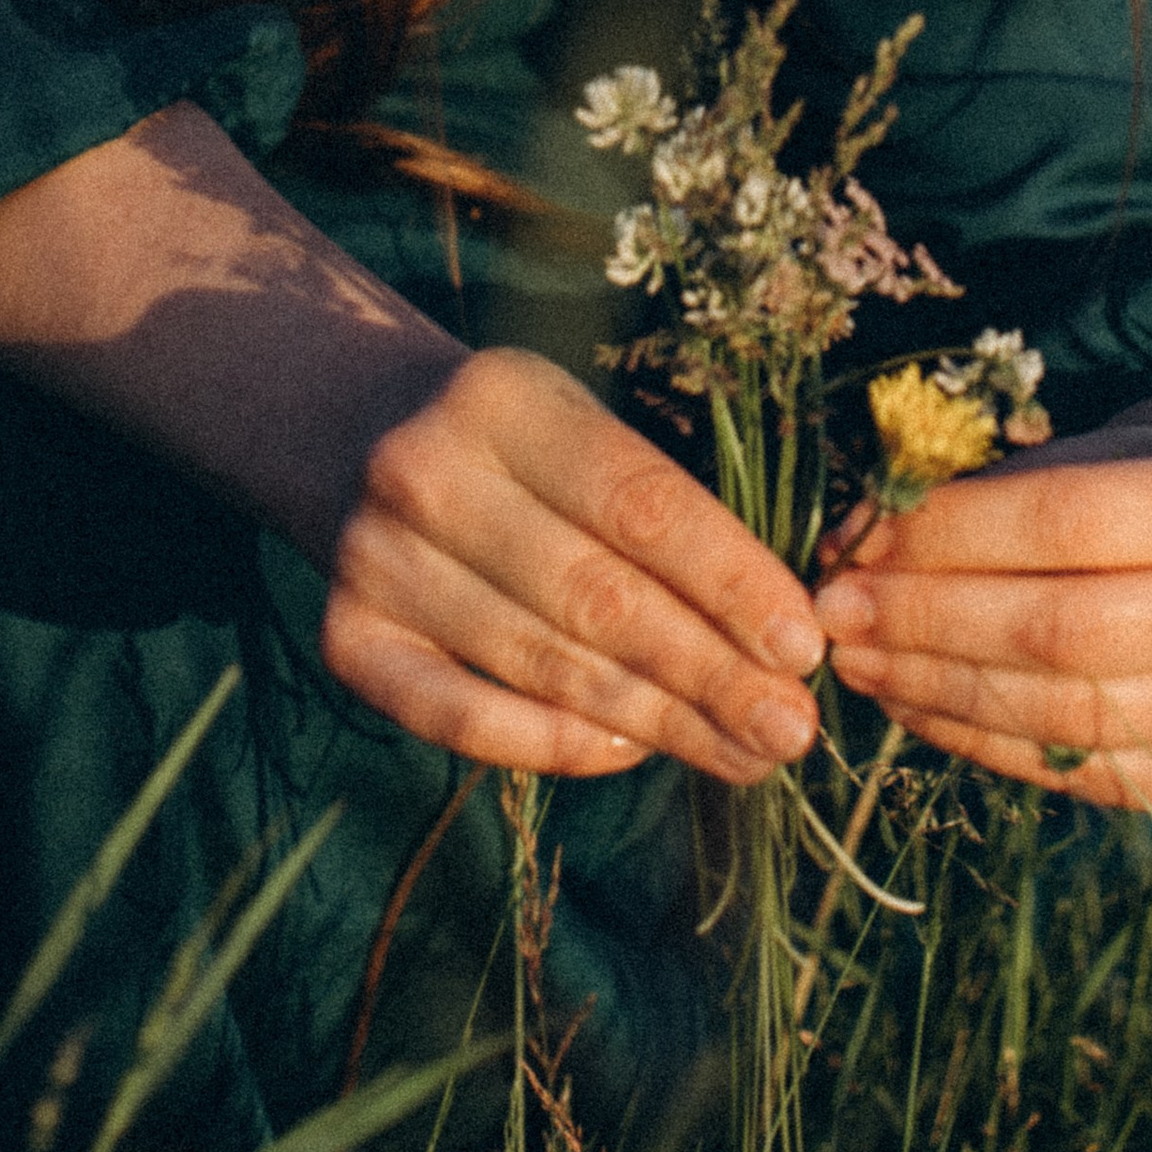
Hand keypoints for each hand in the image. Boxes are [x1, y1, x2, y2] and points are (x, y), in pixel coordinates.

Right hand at [0, 107, 823, 785]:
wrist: (344, 425)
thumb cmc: (506, 434)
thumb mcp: (574, 419)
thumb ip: (661, 503)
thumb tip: (779, 627)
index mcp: (503, 397)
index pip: (638, 502)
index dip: (730, 579)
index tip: (807, 643)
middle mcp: (426, 475)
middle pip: (598, 598)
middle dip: (711, 673)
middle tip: (793, 730)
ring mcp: (374, 561)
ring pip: (543, 665)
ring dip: (659, 723)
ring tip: (745, 754)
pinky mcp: (346, 640)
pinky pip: (465, 718)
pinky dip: (557, 745)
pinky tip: (635, 752)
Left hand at [808, 394, 1151, 810]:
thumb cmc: (1142, 476)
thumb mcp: (1080, 446)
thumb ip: (980, 493)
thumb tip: (857, 546)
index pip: (1069, 521)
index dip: (951, 535)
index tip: (859, 542)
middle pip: (1066, 630)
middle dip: (929, 622)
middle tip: (837, 614)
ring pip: (1067, 715)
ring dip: (939, 690)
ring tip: (859, 662)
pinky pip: (1077, 773)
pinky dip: (981, 741)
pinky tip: (916, 706)